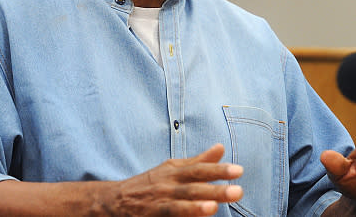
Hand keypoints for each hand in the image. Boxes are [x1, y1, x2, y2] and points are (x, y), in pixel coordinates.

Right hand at [105, 143, 243, 215]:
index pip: (200, 169)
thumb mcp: (173, 168)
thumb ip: (199, 161)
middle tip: (239, 191)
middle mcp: (167, 187)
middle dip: (215, 190)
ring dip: (195, 207)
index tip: (239, 170)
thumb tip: (221, 147)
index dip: (218, 170)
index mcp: (175, 172)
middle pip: (193, 188)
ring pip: (179, 206)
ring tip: (213, 208)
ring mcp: (159, 204)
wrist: (116, 200)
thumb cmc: (151, 183)